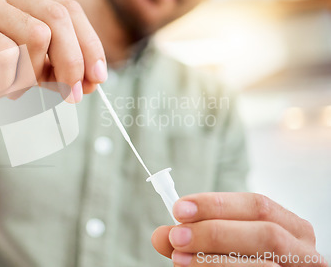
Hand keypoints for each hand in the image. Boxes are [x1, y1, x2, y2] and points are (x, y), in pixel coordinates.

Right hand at [0, 0, 106, 109]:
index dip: (89, 45)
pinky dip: (5, 82)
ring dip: (30, 76)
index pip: (69, 10)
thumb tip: (93, 80)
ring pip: (36, 37)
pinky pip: (5, 55)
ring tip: (10, 88)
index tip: (98, 79)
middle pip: (58, 19)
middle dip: (72, 63)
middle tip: (71, 96)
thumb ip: (57, 68)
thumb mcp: (27, 69)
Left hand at [151, 192, 327, 266]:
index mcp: (290, 227)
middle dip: (215, 232)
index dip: (217, 204)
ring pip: (265, 265)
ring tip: (179, 258)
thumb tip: (160, 235)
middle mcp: (305, 251)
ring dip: (215, 260)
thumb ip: (193, 241)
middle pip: (266, 233)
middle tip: (176, 236)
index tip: (179, 208)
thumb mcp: (220, 248)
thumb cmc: (244, 263)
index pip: (258, 205)